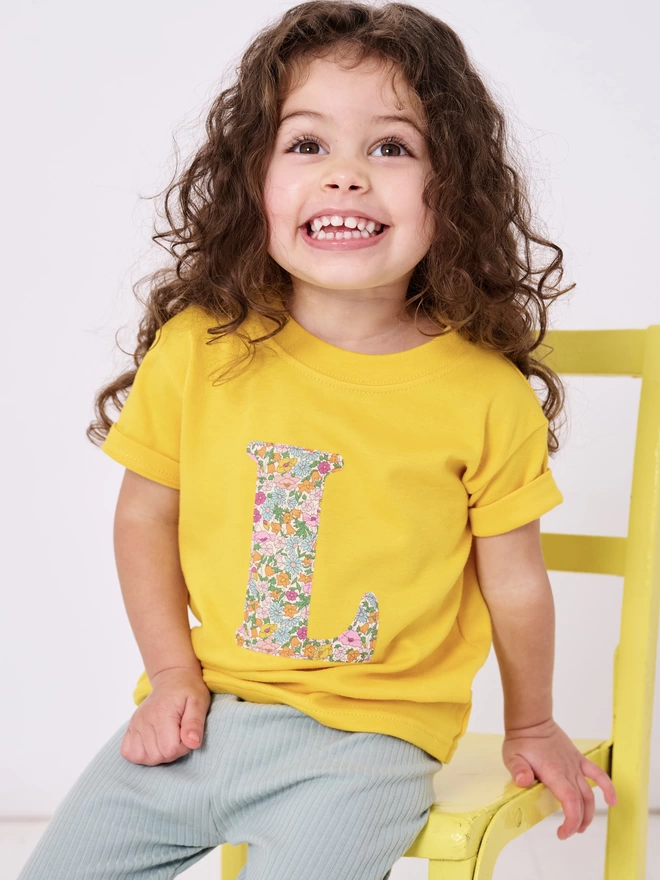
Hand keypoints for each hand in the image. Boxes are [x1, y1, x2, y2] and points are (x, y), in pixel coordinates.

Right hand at [119, 666, 210, 765]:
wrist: (172, 678)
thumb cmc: (188, 690)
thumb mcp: (199, 702)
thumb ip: (195, 724)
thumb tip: (192, 743)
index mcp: (162, 714)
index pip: (170, 750)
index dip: (183, 747)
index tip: (188, 734)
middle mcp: (144, 720)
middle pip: (156, 756)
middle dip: (172, 752)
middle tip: (179, 735)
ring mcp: (135, 724)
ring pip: (141, 758)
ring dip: (157, 754)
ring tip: (167, 739)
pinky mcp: (130, 727)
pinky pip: (128, 752)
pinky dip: (140, 753)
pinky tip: (152, 743)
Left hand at [502, 716, 616, 838]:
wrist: (532, 721)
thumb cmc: (522, 739)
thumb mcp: (512, 756)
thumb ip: (518, 770)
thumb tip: (523, 781)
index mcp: (553, 772)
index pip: (570, 801)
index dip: (571, 820)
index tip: (563, 833)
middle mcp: (568, 770)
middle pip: (581, 802)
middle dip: (577, 822)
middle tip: (567, 833)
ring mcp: (575, 765)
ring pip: (589, 793)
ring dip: (589, 813)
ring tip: (581, 827)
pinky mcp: (578, 759)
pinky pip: (598, 774)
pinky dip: (607, 787)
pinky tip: (612, 801)